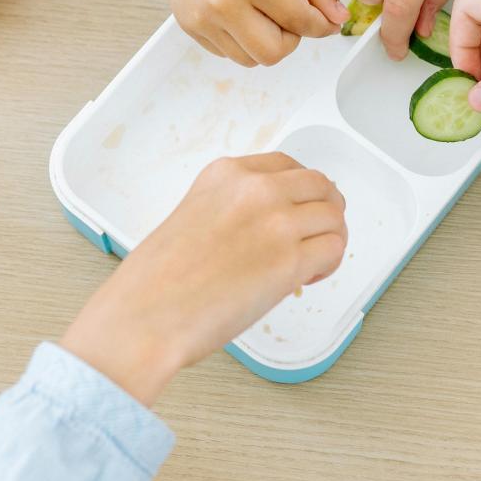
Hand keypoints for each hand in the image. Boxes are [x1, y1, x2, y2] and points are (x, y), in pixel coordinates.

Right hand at [59, 154, 348, 405]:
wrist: (146, 316)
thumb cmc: (157, 282)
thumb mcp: (193, 216)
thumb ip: (233, 211)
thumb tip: (265, 230)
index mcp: (226, 175)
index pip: (286, 165)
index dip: (301, 189)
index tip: (300, 207)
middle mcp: (256, 189)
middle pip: (319, 184)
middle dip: (325, 210)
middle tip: (318, 235)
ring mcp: (276, 221)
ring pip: (334, 216)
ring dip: (330, 239)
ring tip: (310, 264)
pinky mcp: (291, 259)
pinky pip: (334, 249)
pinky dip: (329, 265)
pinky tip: (307, 279)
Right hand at [154, 0, 347, 66]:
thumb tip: (337, 18)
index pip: (302, 24)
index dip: (322, 24)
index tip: (326, 20)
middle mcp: (225, 4)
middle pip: (274, 54)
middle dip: (291, 38)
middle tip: (289, 12)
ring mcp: (203, 18)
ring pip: (250, 59)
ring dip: (265, 41)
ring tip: (262, 8)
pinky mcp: (189, 25)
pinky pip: (227, 52)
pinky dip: (241, 39)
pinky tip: (239, 7)